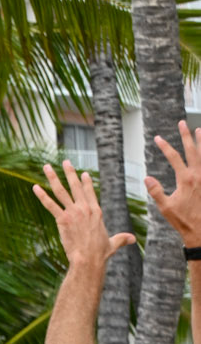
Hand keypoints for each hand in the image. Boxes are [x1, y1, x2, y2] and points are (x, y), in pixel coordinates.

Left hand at [33, 161, 135, 270]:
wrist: (89, 259)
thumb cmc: (100, 253)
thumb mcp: (113, 244)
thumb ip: (122, 239)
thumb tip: (133, 239)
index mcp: (96, 211)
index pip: (90, 192)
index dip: (86, 182)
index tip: (82, 173)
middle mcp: (85, 208)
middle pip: (76, 186)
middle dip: (69, 172)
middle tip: (65, 162)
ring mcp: (73, 212)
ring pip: (61, 191)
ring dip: (53, 177)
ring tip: (47, 167)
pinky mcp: (63, 219)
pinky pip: (50, 204)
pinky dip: (42, 196)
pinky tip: (35, 187)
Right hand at [146, 122, 200, 246]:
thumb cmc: (183, 220)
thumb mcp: (165, 207)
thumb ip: (156, 191)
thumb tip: (147, 178)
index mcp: (186, 179)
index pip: (173, 157)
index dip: (165, 146)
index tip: (158, 138)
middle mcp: (198, 175)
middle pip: (192, 150)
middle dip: (186, 135)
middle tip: (182, 123)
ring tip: (199, 130)